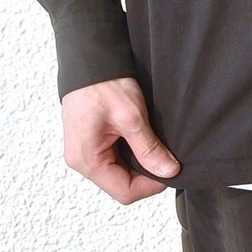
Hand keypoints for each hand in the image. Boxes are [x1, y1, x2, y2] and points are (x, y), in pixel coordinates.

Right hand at [61, 75, 180, 202]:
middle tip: (165, 155)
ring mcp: (84, 152)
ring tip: (153, 144)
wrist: (90, 59)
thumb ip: (149, 148)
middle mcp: (81, 161)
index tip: (170, 169)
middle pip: (121, 184)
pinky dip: (130, 153)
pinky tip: (140, 139)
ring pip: (118, 172)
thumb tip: (168, 171)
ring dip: (138, 163)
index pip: (124, 192)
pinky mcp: (90, 142)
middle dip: (146, 174)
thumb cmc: (104, 84)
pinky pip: (113, 158)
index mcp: (87, 160)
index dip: (151, 185)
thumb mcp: (132, 117)